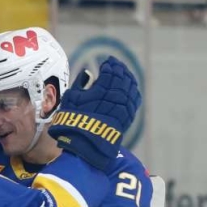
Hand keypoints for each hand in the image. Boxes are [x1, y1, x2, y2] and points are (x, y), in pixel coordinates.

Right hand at [51, 56, 141, 172]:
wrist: (85, 145)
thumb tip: (86, 74)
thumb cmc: (74, 121)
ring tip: (124, 74)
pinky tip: (132, 88)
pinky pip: (134, 100)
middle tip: (116, 65)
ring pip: (131, 87)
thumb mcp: (71, 99)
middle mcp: (115, 97)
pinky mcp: (127, 118)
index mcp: (101, 89)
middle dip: (119, 69)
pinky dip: (134, 92)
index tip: (107, 61)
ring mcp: (123, 107)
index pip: (110, 72)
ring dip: (128, 78)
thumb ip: (80, 84)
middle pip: (122, 77)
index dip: (109, 65)